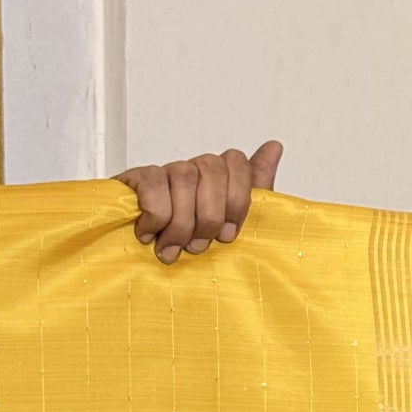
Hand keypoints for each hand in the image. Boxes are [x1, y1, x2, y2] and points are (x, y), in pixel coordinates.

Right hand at [115, 141, 282, 262]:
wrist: (138, 265)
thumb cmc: (189, 248)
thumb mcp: (230, 228)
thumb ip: (255, 191)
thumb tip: (274, 146)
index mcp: (217, 180)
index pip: (237, 162)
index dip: (238, 200)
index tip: (228, 235)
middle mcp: (192, 170)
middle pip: (212, 169)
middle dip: (209, 217)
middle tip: (197, 246)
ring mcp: (165, 172)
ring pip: (184, 177)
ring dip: (181, 224)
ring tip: (172, 248)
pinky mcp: (137, 178)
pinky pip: (154, 185)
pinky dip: (156, 216)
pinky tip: (149, 233)